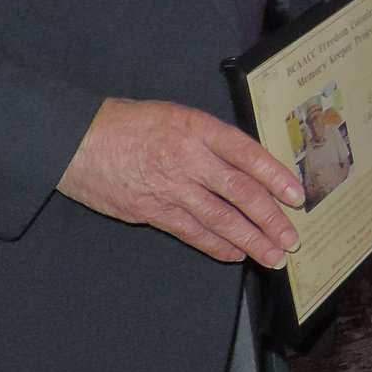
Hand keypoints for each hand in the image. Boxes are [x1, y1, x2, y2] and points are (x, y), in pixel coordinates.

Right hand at [57, 98, 302, 265]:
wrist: (74, 140)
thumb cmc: (127, 123)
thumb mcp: (175, 115)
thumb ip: (210, 138)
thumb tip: (249, 166)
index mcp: (198, 128)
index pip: (248, 154)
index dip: (276, 176)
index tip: (297, 196)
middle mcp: (188, 157)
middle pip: (240, 192)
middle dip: (270, 219)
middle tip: (291, 238)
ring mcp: (170, 187)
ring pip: (220, 218)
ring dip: (250, 240)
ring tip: (272, 255)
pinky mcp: (150, 210)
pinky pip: (192, 232)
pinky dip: (217, 245)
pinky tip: (234, 254)